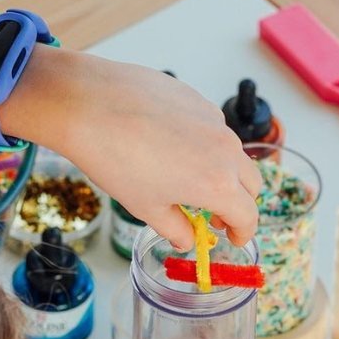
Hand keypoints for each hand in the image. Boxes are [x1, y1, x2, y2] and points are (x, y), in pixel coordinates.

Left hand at [0, 25, 261, 249]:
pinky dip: (206, 145)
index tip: (233, 237)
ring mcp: (214, 121)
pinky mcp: (197, 99)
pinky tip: (174, 147)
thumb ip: (177, 230)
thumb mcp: (147, 208)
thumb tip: (187, 239)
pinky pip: (214, 128)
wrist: (87, 104)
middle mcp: (225, 151)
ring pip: (234, 155)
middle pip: (251, 185)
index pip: (248, 216)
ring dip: (224, 174)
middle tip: (215, 214)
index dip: (242, 232)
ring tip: (191, 180)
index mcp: (218, 185)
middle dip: (239, 204)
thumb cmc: (115, 159)